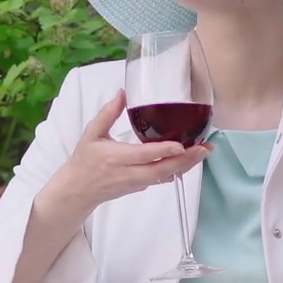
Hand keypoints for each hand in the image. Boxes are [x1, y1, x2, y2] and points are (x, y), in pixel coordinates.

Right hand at [41, 90, 211, 219]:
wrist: (78, 190)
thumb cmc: (84, 160)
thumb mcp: (91, 133)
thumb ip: (108, 113)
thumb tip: (123, 93)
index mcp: (116, 157)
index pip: (143, 155)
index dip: (163, 151)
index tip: (180, 144)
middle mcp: (128, 173)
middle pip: (162, 169)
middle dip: (186, 160)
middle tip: (205, 148)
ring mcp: (136, 183)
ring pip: (165, 176)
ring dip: (186, 165)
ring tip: (203, 151)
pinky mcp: (141, 187)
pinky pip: (162, 179)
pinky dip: (177, 170)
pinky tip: (190, 160)